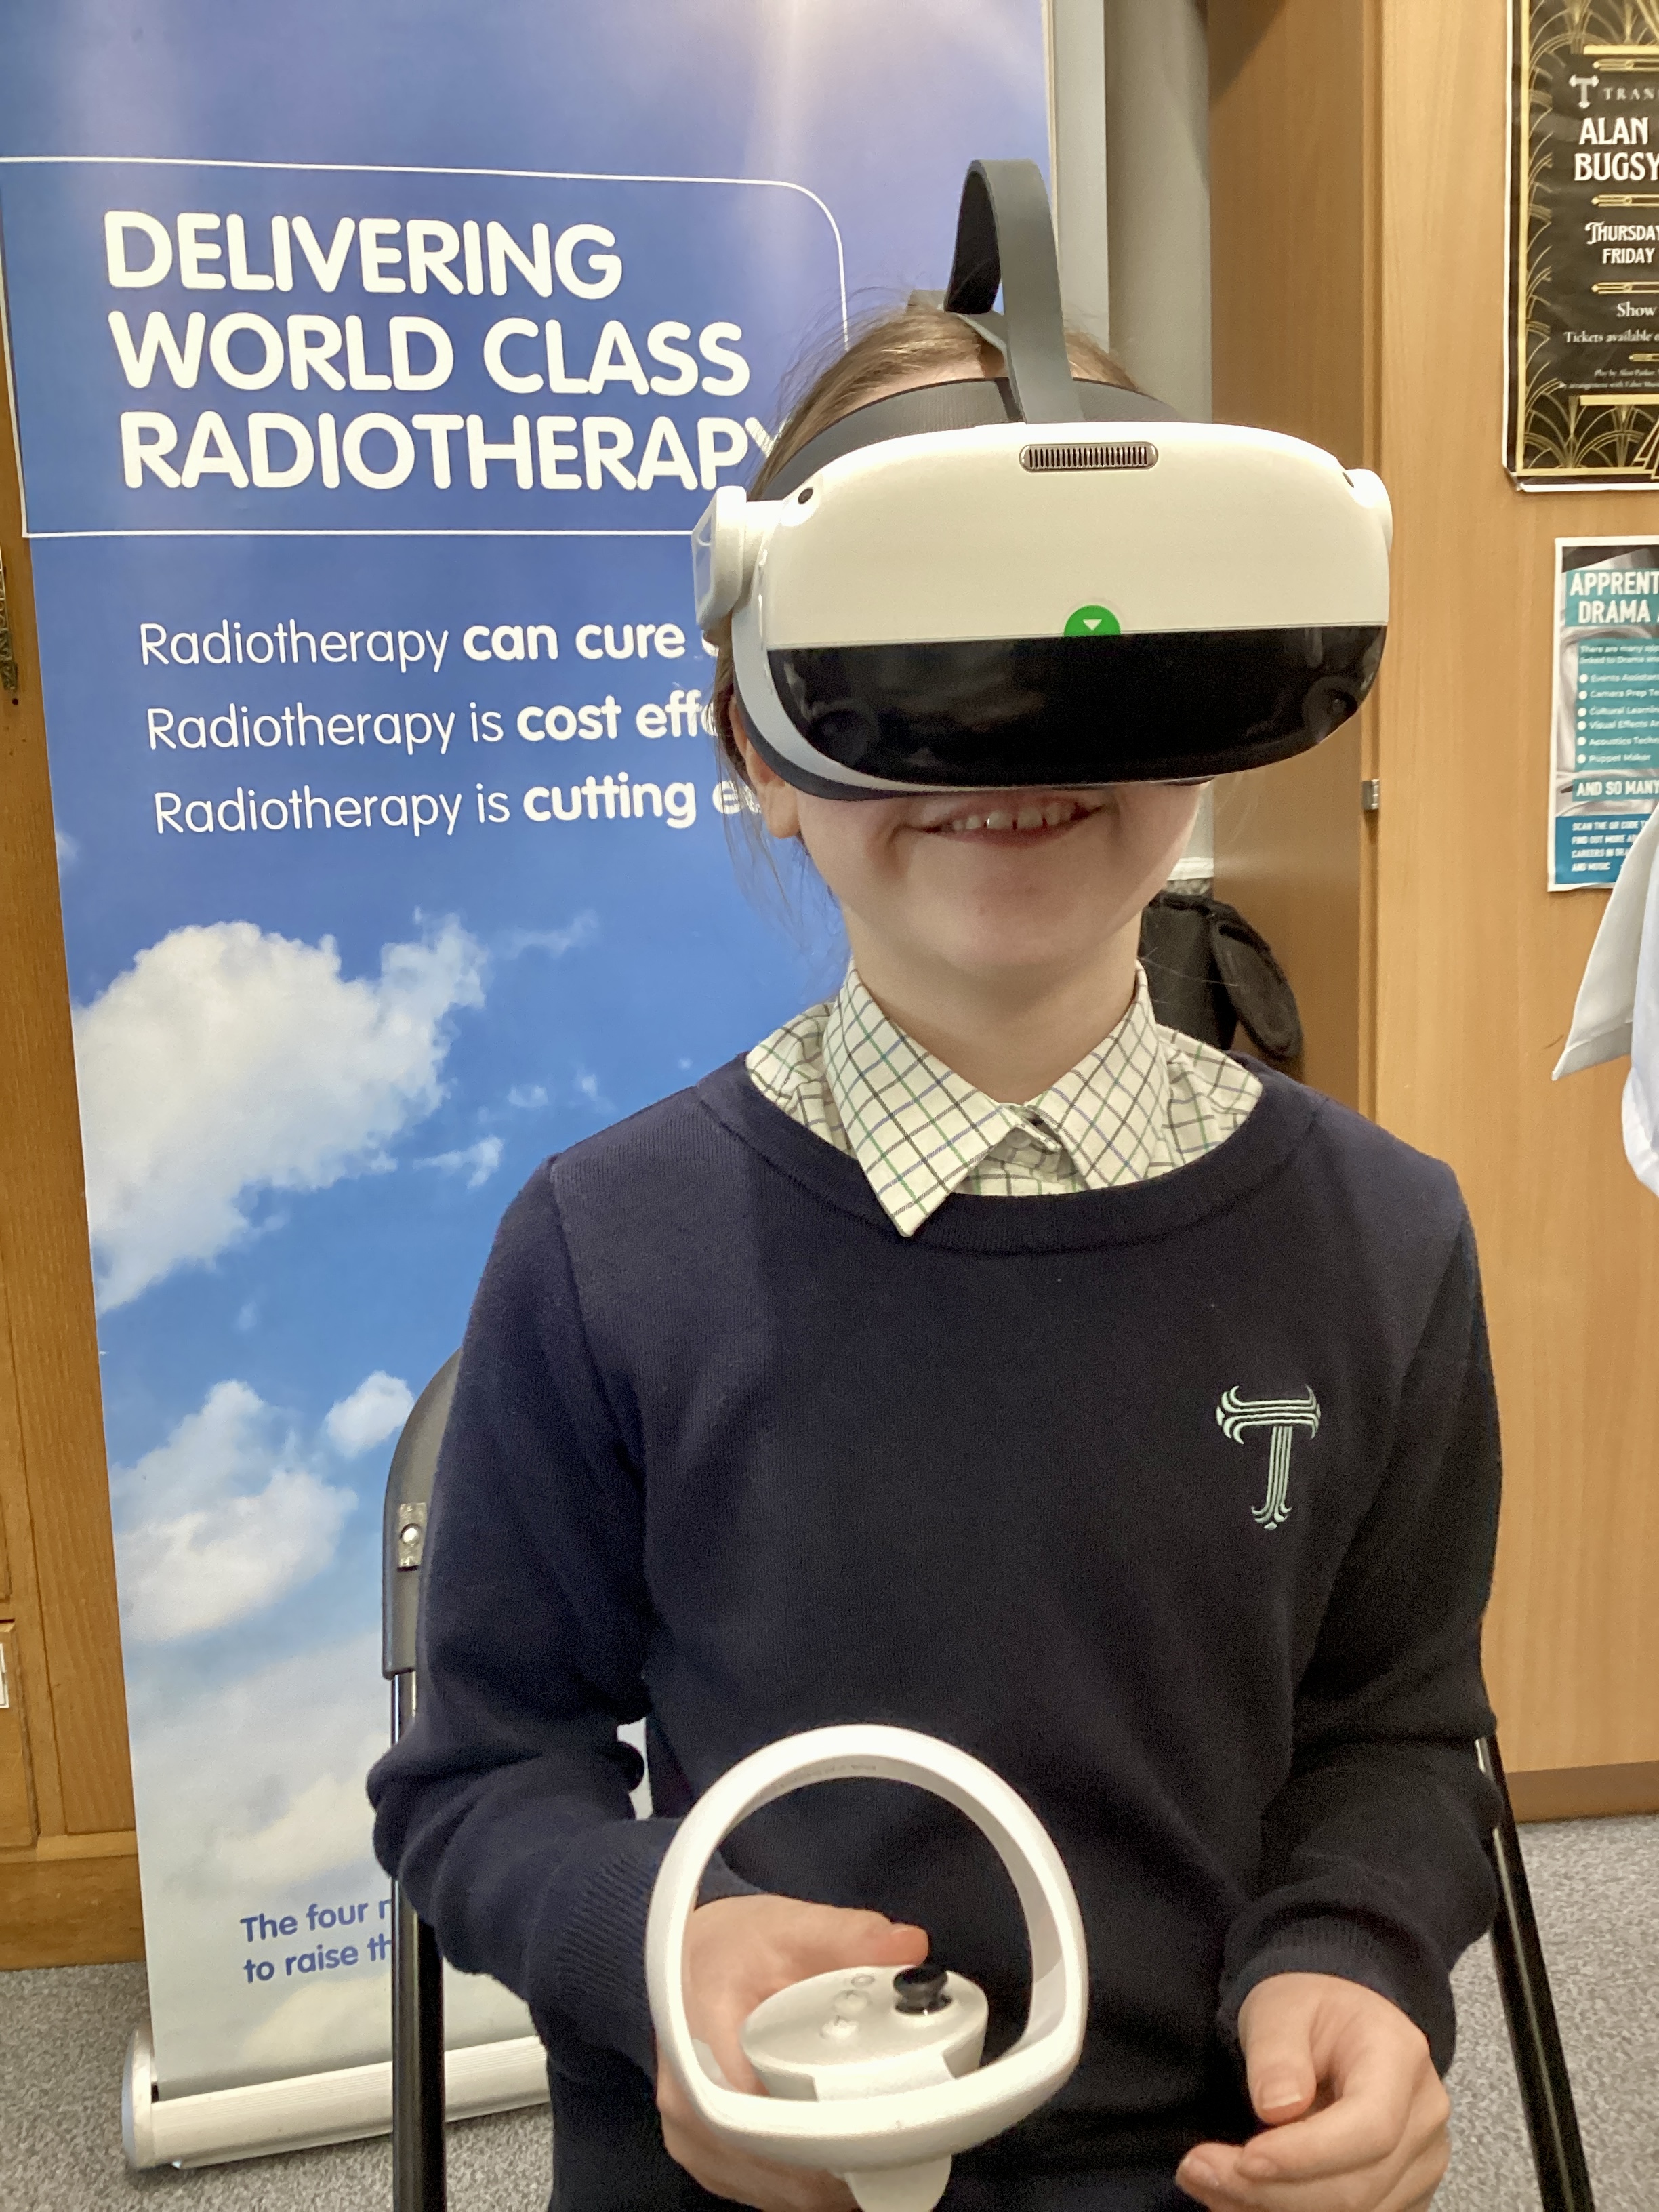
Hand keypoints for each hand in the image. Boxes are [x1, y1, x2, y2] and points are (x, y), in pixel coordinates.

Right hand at [655, 1892, 929, 2209]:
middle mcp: (686, 2101)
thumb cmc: (735, 1947)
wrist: (687, 1963)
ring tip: (878, 2144)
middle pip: (774, 2158)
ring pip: (774, 2185)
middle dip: (841, 2156)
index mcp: (700, 2037)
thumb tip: (910, 1946)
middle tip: (899, 2137)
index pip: (764, 2107)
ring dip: (828, 2176)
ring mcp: (691, 2137)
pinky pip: (764, 2188)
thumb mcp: (789, 1927)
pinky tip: (841, 2157)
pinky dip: (807, 2180)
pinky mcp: (703, 2156)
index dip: (828, 2127)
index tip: (882, 2121)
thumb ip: (849, 1936)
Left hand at [1175, 1973, 1449, 2210]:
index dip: (1307, 2155)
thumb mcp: (1280, 2008)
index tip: (1244, 2159)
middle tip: (1199, 2171)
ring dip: (1272, 2210)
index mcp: (1400, 2059)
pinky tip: (1239, 2198)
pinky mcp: (1401, 2194)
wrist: (1335, 2026)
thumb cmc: (1308, 2011)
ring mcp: (1419, 2163)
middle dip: (1273, 2192)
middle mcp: (1423, 2119)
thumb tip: (1276, 2110)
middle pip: (1359, 2186)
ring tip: (1208, 2181)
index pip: (1369, 2128)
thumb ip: (1277, 2053)